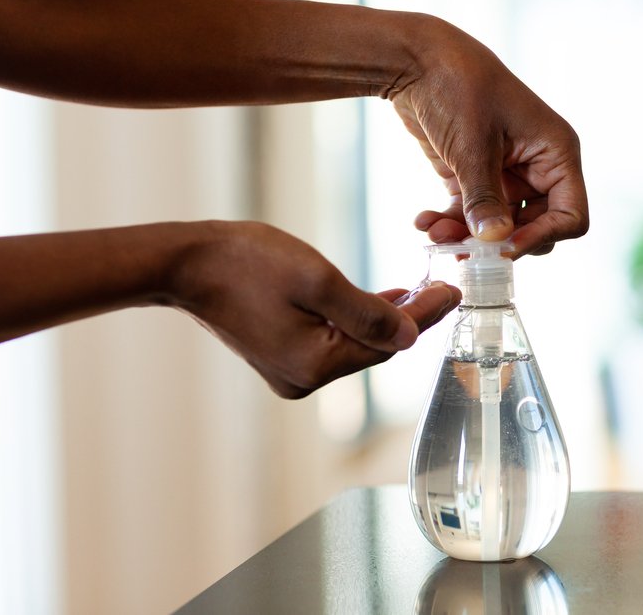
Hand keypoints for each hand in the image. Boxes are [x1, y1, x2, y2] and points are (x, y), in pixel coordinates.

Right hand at [171, 222, 460, 398]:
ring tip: (419, 290)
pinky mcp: (281, 358)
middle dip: (409, 318)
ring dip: (384, 318)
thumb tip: (413, 335)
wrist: (187, 263)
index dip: (425, 315)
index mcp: (315, 365)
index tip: (455, 291)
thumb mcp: (317, 281)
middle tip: (442, 286)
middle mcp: (304, 380)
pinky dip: (356, 321)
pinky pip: (332, 341)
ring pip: (354, 345)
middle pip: (373, 348)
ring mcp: (290, 373)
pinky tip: (378, 299)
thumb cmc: (246, 263)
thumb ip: (369, 311)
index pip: (388, 343)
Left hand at [392, 18, 588, 256]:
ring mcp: (507, 173)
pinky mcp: (476, 176)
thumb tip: (495, 241)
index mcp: (555, 153)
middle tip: (463, 247)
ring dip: (467, 236)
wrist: (417, 59)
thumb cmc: (457, 87)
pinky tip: (424, 222)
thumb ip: (485, 198)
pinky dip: (451, 223)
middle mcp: (538, 166)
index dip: (543, 236)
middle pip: (534, 227)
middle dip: (499, 241)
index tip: (505, 247)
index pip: (570, 214)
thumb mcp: (473, 147)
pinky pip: (472, 214)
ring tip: (433, 234)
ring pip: (499, 226)